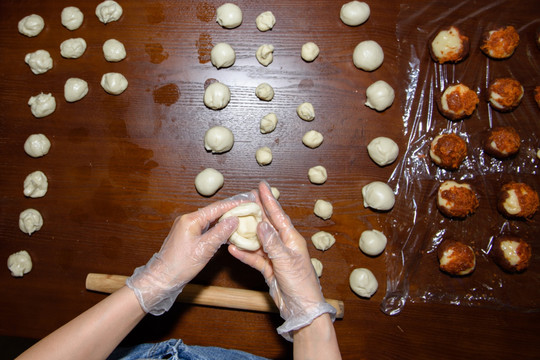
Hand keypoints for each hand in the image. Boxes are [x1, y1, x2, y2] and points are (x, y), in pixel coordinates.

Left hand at [127, 192, 254, 314]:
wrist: (162, 278)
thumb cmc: (180, 265)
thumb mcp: (204, 249)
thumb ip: (220, 233)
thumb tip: (234, 220)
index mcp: (190, 220)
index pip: (216, 208)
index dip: (233, 204)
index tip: (247, 201)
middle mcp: (187, 220)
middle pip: (213, 211)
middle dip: (230, 210)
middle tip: (246, 208)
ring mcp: (186, 227)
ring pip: (210, 219)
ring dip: (224, 219)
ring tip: (240, 217)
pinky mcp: (187, 235)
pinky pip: (205, 227)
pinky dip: (217, 227)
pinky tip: (226, 230)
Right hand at [229, 182, 335, 340]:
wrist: (301, 307)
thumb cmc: (301, 283)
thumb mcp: (287, 260)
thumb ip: (272, 243)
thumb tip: (261, 224)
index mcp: (292, 239)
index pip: (278, 215)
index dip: (269, 200)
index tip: (261, 186)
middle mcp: (283, 245)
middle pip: (267, 224)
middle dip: (256, 211)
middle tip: (245, 198)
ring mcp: (274, 257)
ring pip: (257, 241)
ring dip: (246, 232)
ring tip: (234, 220)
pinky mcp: (268, 269)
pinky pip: (253, 258)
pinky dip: (244, 253)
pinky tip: (232, 248)